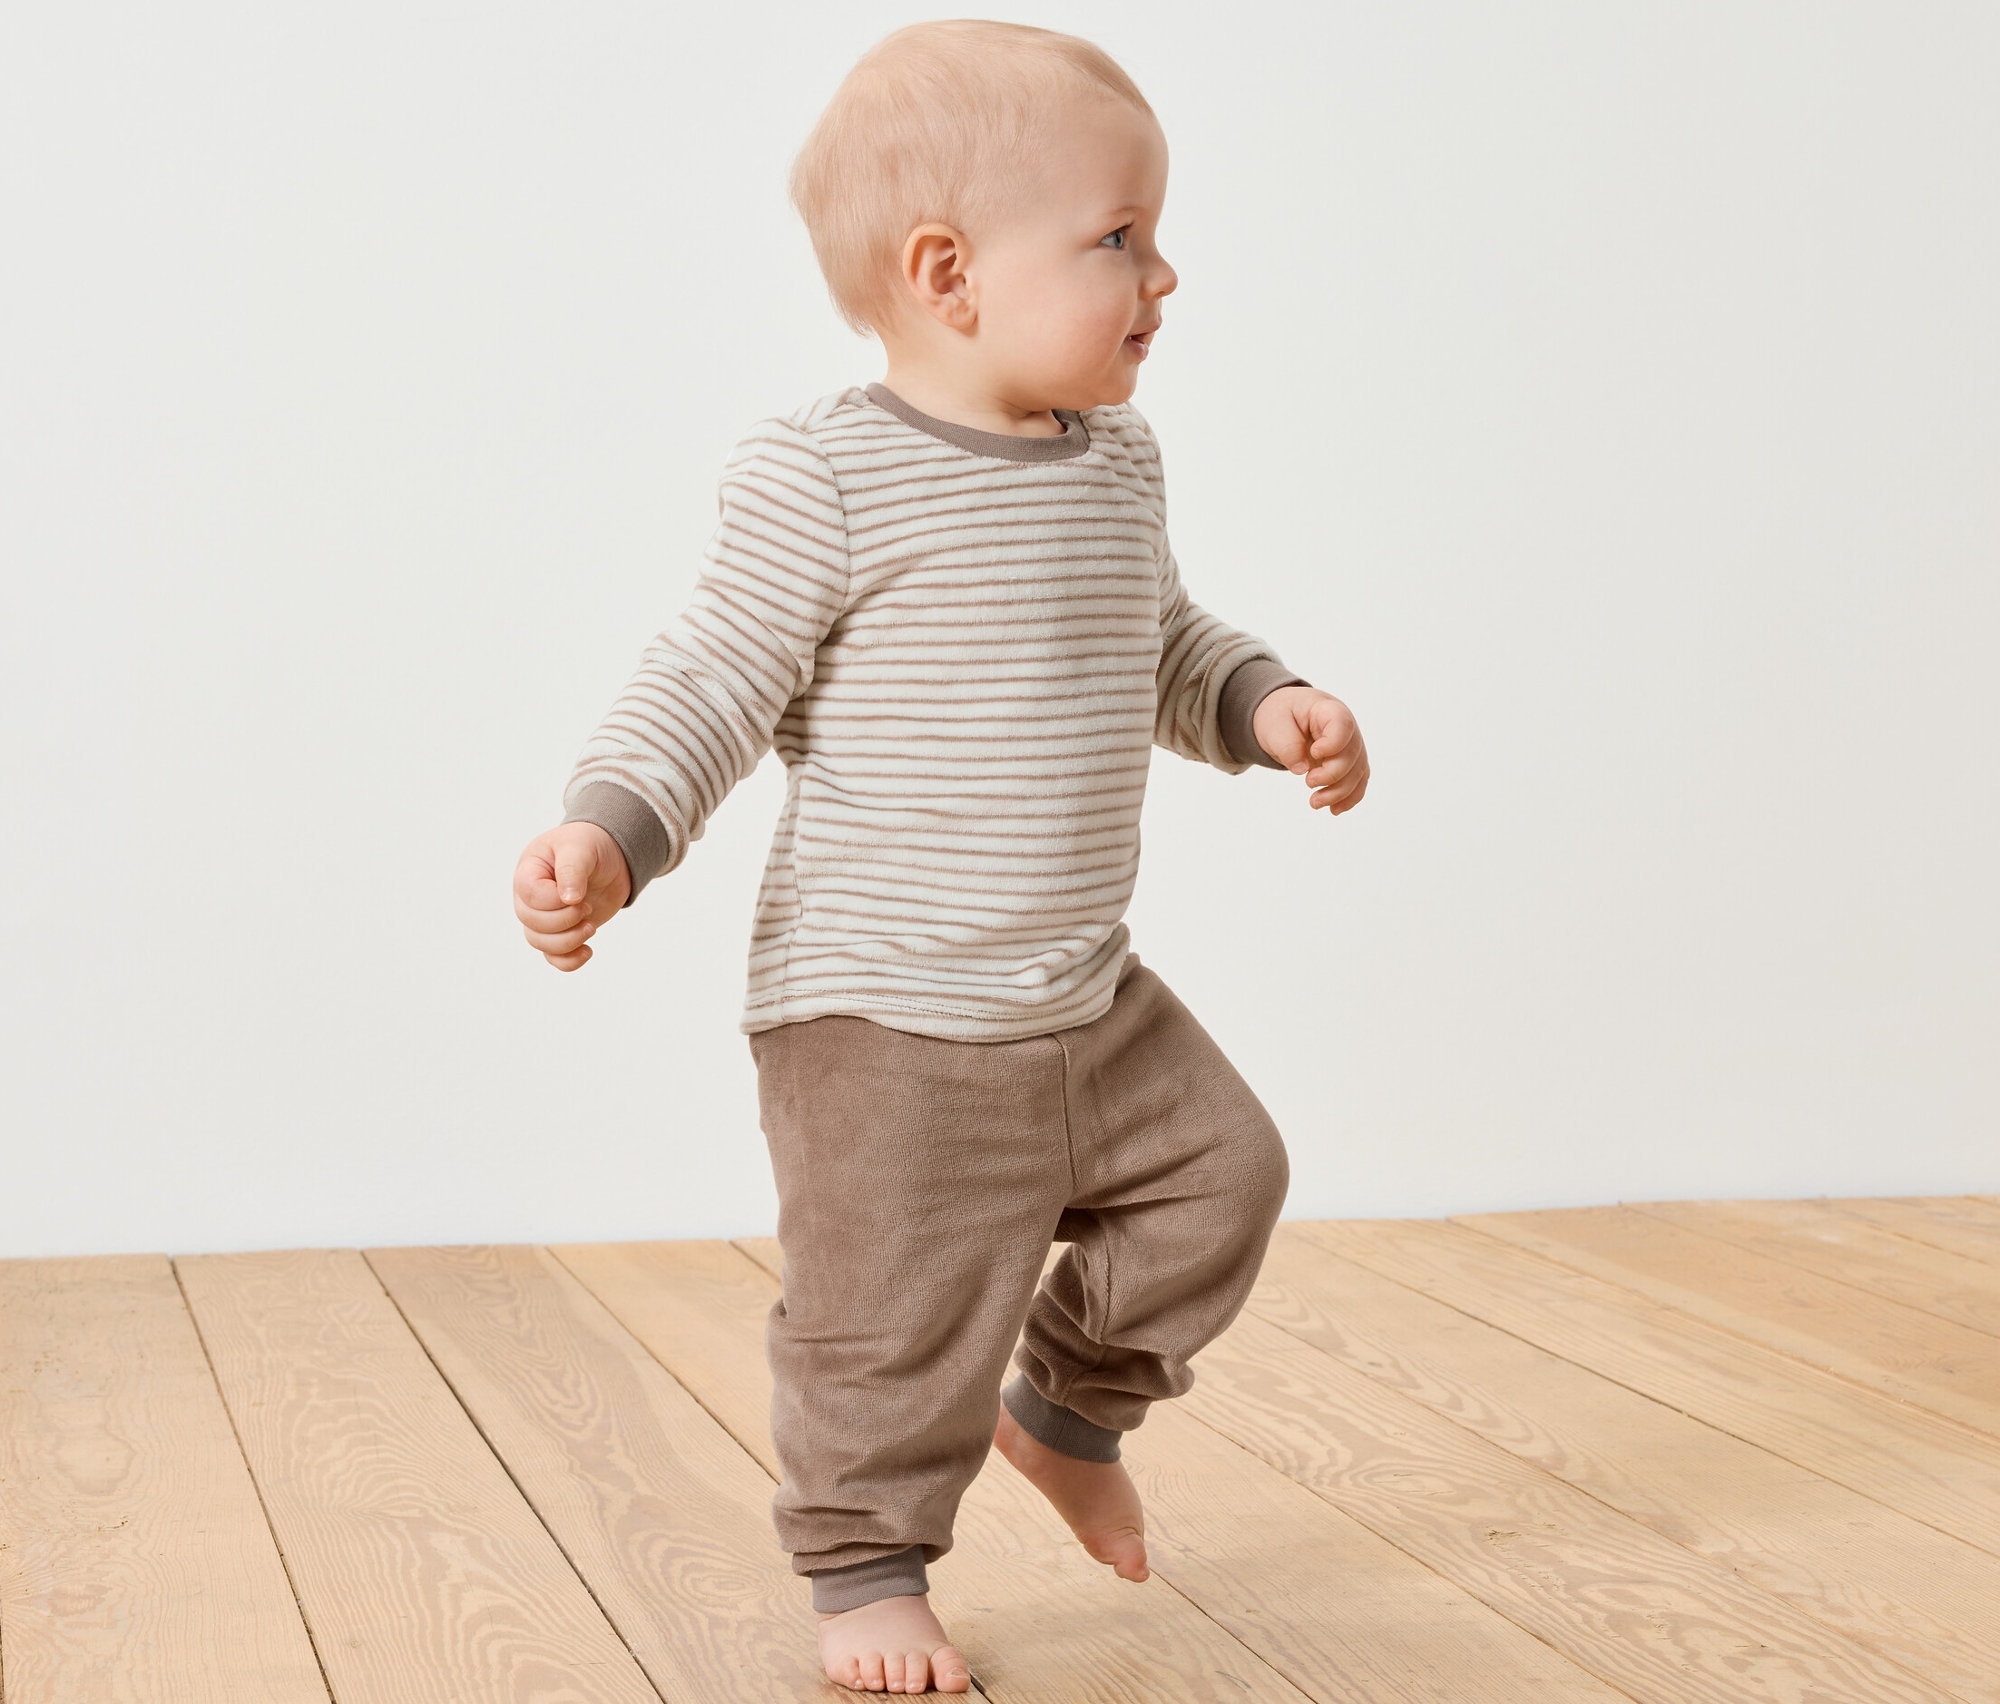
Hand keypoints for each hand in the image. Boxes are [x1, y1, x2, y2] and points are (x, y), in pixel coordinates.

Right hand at [512, 821, 631, 970]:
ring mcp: (544, 916)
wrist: (610, 856)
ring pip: (539, 943)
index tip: (579, 895)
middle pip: (531, 922)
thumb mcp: (580, 847)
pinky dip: (569, 961)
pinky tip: (588, 952)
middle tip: (588, 907)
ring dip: (568, 941)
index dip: (554, 901)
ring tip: (591, 927)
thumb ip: (572, 869)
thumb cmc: (589, 844)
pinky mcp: (561, 932)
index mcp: (529, 871)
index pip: (529, 895)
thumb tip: (569, 899)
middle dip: (564, 921)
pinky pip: (553, 957)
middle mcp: (530, 897)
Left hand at [1252, 687, 1368, 814]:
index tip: (1314, 753)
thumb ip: (1287, 744)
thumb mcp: (1274, 724)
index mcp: (1329, 711)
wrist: (1286, 717)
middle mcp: (1347, 729)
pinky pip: (1357, 783)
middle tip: (1308, 782)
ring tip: (1315, 802)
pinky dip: (1349, 798)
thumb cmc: (1282, 715)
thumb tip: (1301, 769)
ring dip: (1339, 793)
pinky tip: (1334, 810)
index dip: (1333, 744)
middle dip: (1332, 775)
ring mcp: (1351, 748)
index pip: (1343, 726)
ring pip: (1357, 773)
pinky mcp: (1349, 764)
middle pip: (1352, 755)